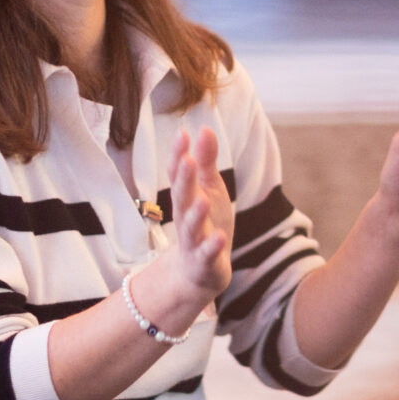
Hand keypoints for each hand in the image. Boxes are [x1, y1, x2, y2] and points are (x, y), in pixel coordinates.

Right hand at [149, 127, 232, 315]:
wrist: (200, 271)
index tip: (182, 134)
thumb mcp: (210, 188)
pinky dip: (211, 247)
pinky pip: (206, 254)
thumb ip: (206, 161)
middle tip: (187, 160)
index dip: (179, 155)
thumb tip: (204, 128)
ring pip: (191, 226)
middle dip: (183, 180)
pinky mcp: (204, 261)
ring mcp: (193, 240)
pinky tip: (219, 238)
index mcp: (187, 197)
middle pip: (181, 197)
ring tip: (202, 199)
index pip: (179, 174)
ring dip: (195, 213)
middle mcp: (185, 217)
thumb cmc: (206, 223)